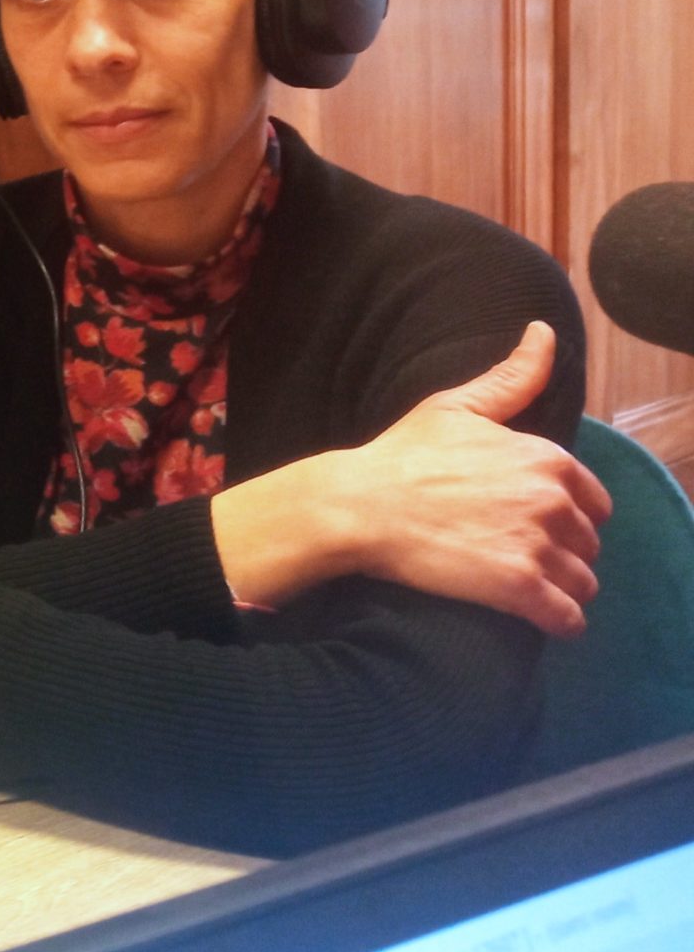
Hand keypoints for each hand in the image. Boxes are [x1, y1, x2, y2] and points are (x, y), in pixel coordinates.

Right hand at [324, 321, 610, 634]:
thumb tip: (543, 331)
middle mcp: (551, 500)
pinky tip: (544, 616)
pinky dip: (562, 620)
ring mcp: (537, 545)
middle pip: (587, 541)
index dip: (568, 512)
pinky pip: (567, 616)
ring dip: (565, 587)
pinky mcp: (518, 587)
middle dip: (565, 550)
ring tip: (533, 588)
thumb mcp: (458, 407)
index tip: (537, 521)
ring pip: (583, 580)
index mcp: (546, 457)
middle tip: (524, 553)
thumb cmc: (402, 454)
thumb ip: (513, 376)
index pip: (592, 498)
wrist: (358, 505)